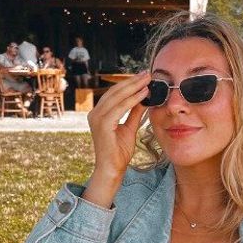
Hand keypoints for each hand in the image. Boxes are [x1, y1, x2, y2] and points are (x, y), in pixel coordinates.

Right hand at [83, 71, 149, 207]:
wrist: (112, 168)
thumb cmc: (118, 151)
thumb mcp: (129, 127)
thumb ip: (134, 113)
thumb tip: (143, 98)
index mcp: (99, 114)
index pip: (114, 93)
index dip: (129, 84)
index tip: (144, 77)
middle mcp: (94, 114)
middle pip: (114, 91)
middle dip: (132, 81)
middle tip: (147, 74)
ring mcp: (96, 119)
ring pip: (116, 96)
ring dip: (134, 87)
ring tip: (148, 80)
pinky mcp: (102, 125)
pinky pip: (119, 107)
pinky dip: (133, 99)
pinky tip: (144, 94)